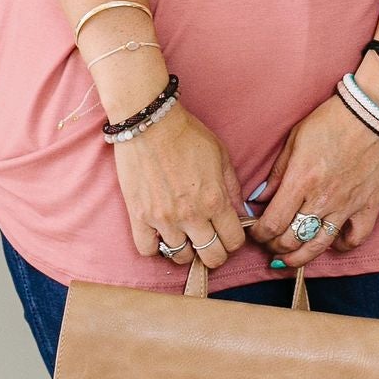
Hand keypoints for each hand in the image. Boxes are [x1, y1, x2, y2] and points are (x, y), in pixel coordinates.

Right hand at [112, 99, 248, 270]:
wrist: (149, 122)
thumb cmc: (186, 134)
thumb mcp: (221, 155)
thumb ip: (232, 187)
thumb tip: (240, 212)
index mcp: (215, 200)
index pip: (234, 241)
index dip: (234, 241)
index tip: (227, 234)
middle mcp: (191, 214)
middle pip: (212, 257)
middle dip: (215, 254)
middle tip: (210, 243)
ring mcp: (163, 218)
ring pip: (180, 257)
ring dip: (185, 250)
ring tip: (183, 236)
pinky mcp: (139, 215)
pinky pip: (147, 250)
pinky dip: (154, 247)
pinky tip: (159, 235)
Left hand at [258, 94, 378, 270]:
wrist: (374, 113)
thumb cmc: (332, 121)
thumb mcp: (295, 140)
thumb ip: (276, 174)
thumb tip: (260, 199)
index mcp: (301, 180)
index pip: (273, 223)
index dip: (260, 234)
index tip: (257, 232)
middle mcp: (323, 198)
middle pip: (292, 239)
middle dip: (275, 246)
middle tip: (271, 243)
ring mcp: (348, 205)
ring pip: (319, 245)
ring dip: (300, 257)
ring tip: (290, 258)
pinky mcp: (369, 206)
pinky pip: (355, 238)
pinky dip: (341, 244)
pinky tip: (331, 240)